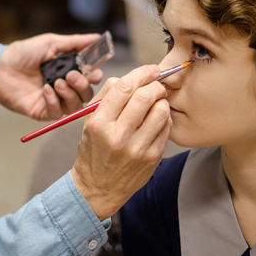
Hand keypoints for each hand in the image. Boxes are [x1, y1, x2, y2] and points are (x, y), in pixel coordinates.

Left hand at [0, 33, 103, 120]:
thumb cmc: (22, 54)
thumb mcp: (50, 43)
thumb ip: (74, 43)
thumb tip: (97, 37)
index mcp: (68, 70)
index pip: (91, 78)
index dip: (95, 76)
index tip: (94, 71)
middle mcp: (64, 87)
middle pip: (87, 94)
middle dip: (83, 85)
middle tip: (70, 76)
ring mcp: (54, 101)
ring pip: (75, 106)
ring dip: (70, 94)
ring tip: (56, 82)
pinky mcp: (43, 111)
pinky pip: (57, 112)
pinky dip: (54, 101)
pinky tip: (45, 90)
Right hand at [71, 65, 170, 220]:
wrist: (98, 186)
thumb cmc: (94, 148)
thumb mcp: (89, 120)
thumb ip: (106, 95)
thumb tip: (130, 78)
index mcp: (99, 123)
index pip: (124, 88)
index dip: (141, 73)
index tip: (150, 70)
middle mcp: (118, 136)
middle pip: (145, 97)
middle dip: (155, 85)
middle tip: (156, 85)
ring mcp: (137, 149)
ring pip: (161, 111)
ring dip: (161, 101)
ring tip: (156, 103)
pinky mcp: (152, 158)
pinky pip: (166, 128)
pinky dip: (164, 118)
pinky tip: (155, 121)